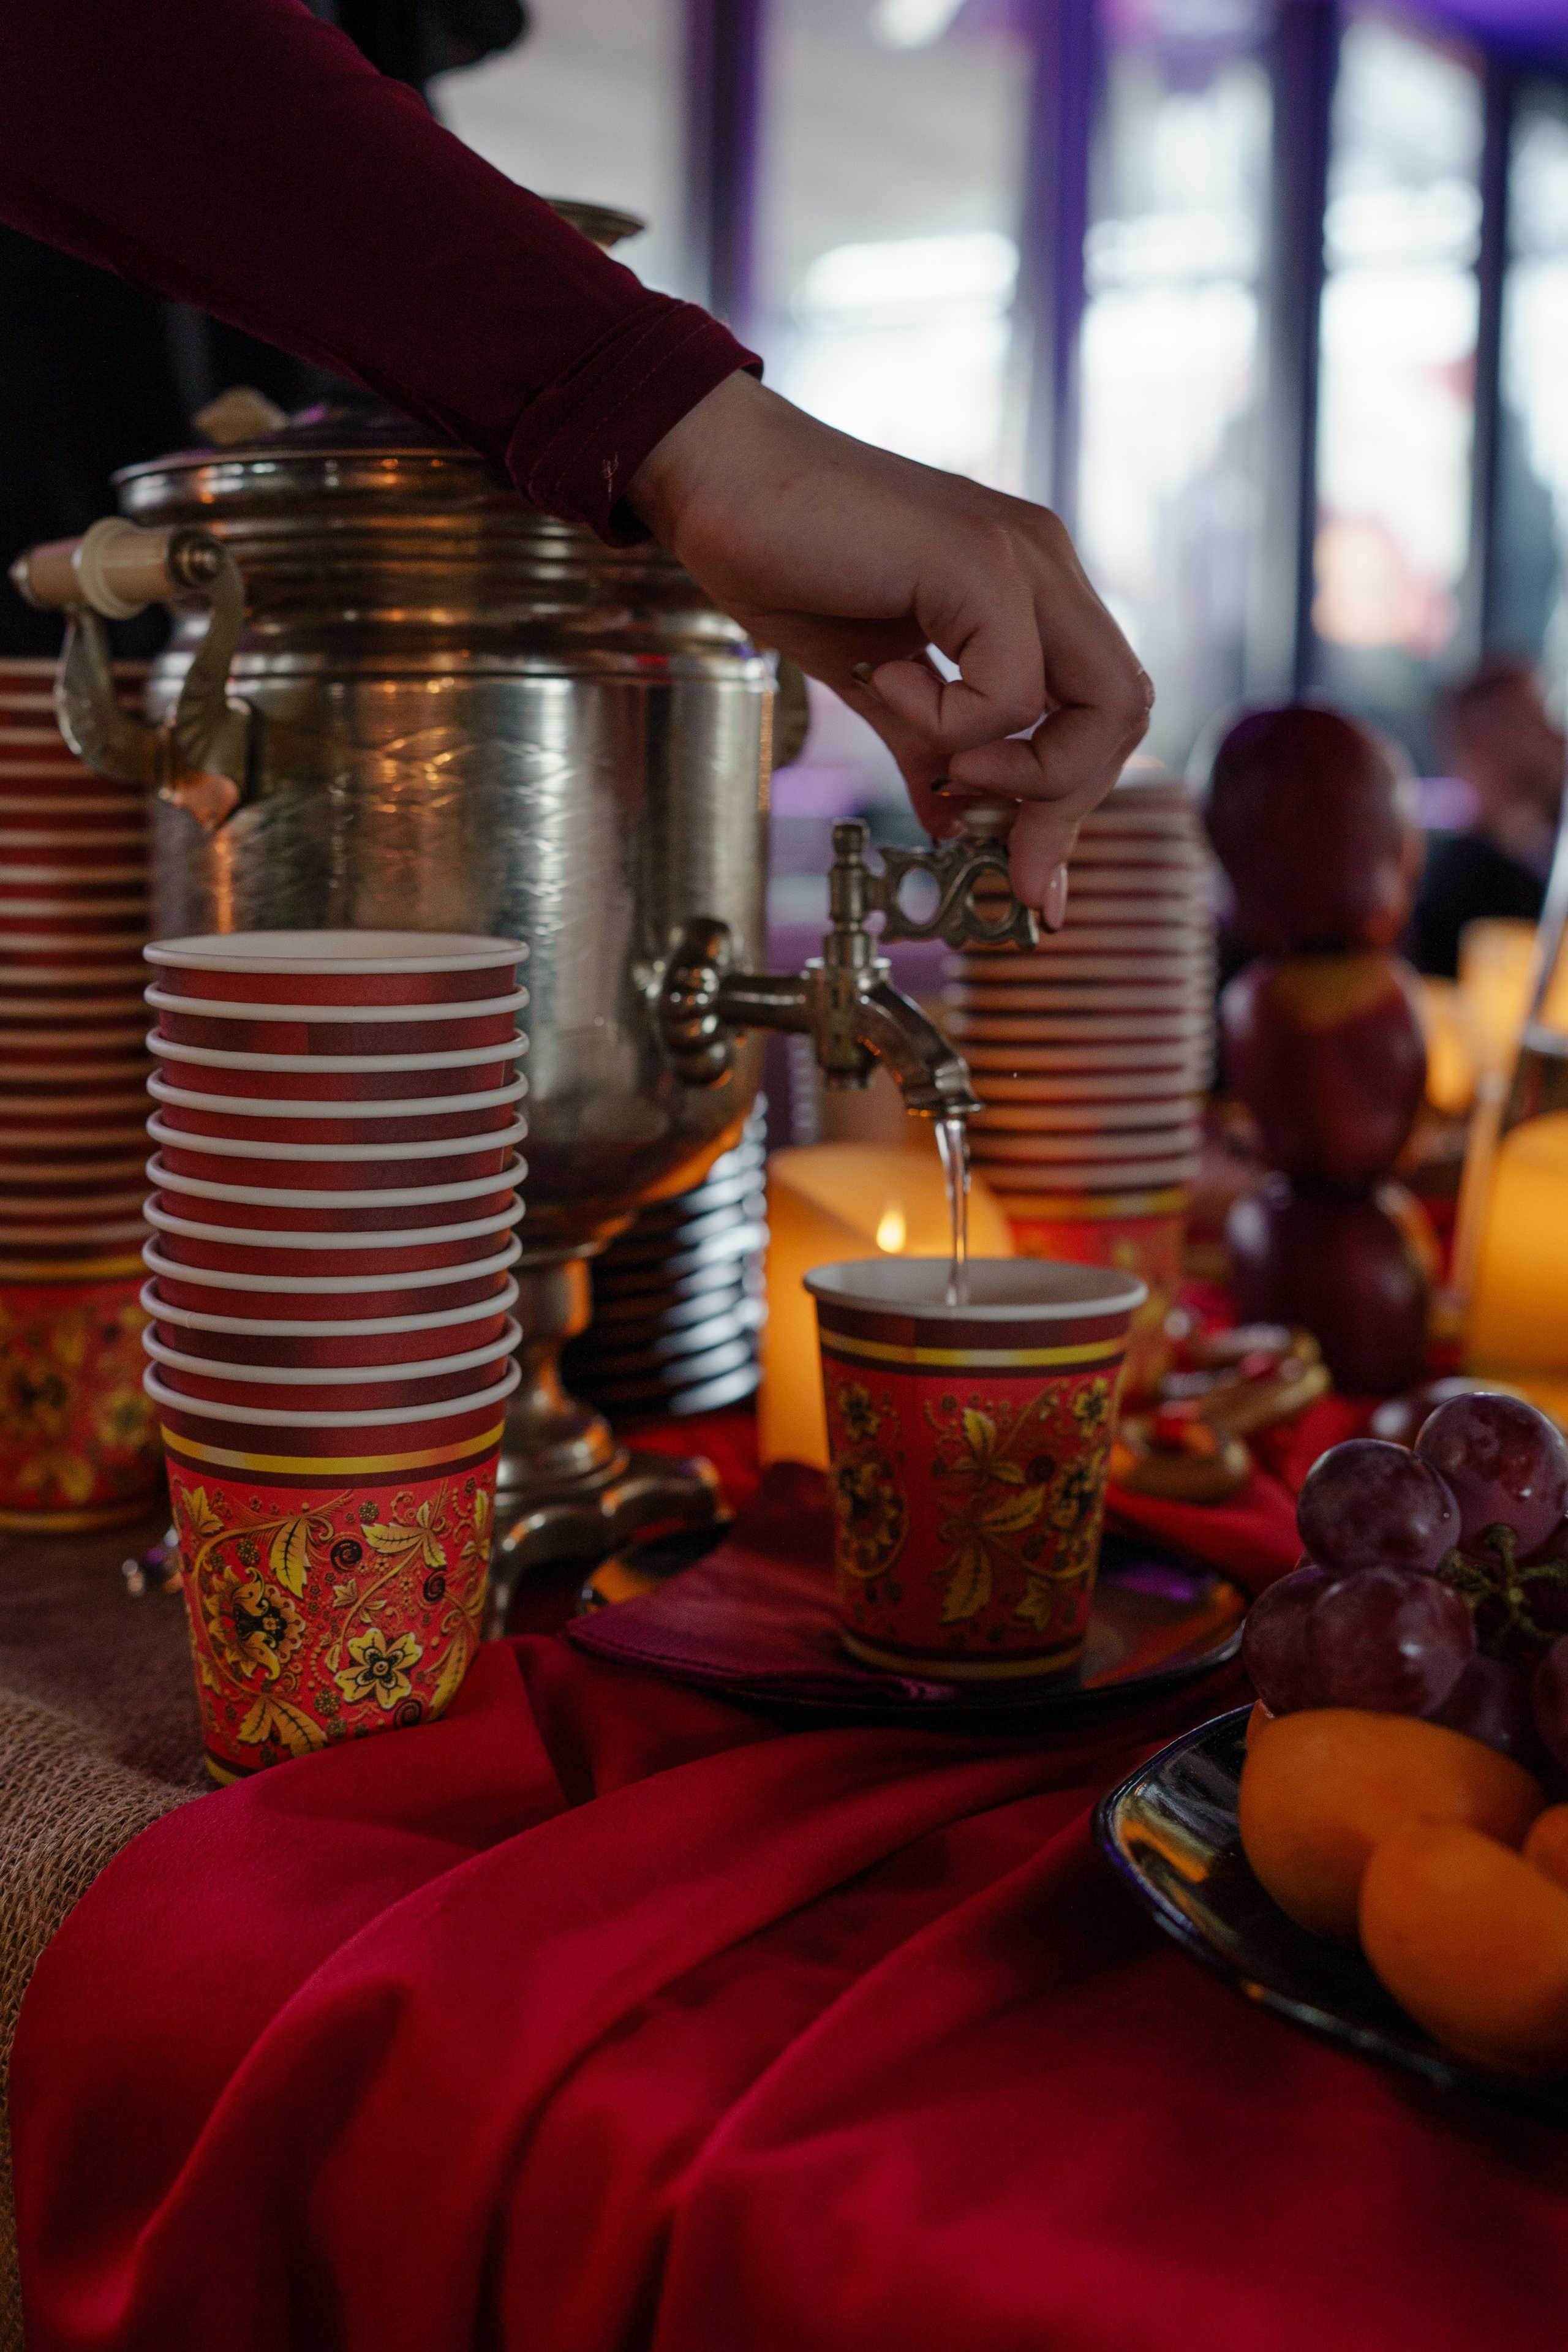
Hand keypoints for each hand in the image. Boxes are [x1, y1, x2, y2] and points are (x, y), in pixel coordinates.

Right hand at [629, 370, 1151, 915]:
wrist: (721, 478)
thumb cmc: (788, 561)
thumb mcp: (875, 680)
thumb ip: (927, 747)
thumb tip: (955, 825)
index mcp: (1030, 588)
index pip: (1105, 707)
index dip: (1072, 794)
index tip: (1022, 865)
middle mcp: (1044, 564)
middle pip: (1125, 710)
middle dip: (1066, 802)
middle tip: (997, 847)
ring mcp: (1021, 556)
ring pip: (1099, 704)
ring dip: (1021, 770)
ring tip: (942, 761)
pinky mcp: (980, 561)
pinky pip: (1009, 691)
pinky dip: (949, 722)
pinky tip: (887, 679)